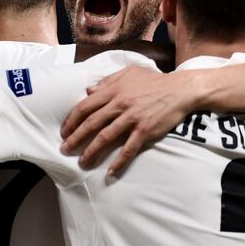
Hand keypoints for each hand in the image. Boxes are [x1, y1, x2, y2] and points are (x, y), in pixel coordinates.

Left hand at [60, 66, 197, 174]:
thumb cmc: (154, 80)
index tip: (64, 131)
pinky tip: (111, 172)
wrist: (180, 89)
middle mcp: (120, 104)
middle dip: (75, 138)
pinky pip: (129, 149)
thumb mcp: (129, 73)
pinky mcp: (145, 131)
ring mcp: (132, 118)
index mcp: (113, 90)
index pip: (85, 107)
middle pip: (91, 124)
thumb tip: (89, 91)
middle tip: (64, 149)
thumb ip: (107, 81)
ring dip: (91, 151)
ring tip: (82, 162)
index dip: (72, 120)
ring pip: (106, 137)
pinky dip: (119, 161)